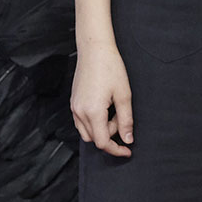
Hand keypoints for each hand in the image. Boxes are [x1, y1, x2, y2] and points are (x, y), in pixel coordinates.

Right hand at [71, 42, 133, 156]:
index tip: (128, 150)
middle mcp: (79, 113)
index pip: (102, 142)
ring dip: (102, 129)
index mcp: (92, 112)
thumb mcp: (124, 95)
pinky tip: (106, 109)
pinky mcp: (73, 103)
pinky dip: (94, 123)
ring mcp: (74, 108)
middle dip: (110, 135)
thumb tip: (128, 139)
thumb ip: (126, 120)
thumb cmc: (111, 68)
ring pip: (87, 132)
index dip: (116, 149)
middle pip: (94, 139)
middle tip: (123, 118)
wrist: (95, 50)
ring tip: (115, 111)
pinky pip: (82, 122)